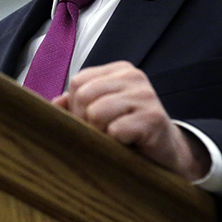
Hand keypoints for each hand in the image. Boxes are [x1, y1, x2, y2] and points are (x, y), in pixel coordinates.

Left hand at [53, 61, 210, 180]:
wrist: (166, 150)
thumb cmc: (130, 130)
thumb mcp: (104, 111)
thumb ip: (78, 104)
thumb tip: (55, 103)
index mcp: (120, 70)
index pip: (78, 81)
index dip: (76, 106)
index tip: (90, 121)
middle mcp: (134, 77)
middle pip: (84, 95)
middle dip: (85, 120)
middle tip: (102, 133)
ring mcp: (146, 96)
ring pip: (96, 112)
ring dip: (100, 133)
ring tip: (113, 138)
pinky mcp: (153, 118)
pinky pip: (116, 130)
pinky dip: (115, 143)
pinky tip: (127, 144)